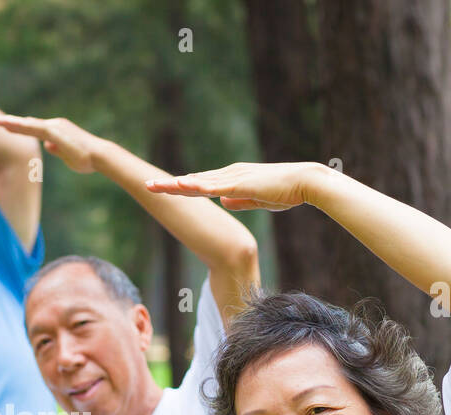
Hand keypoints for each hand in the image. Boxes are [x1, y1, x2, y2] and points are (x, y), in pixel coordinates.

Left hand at [0, 115, 98, 173]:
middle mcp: (54, 126)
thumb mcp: (67, 156)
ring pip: (29, 124)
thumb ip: (56, 149)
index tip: (5, 127)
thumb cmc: (86, 159)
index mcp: (56, 132)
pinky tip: (9, 126)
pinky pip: (34, 128)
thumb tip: (47, 145)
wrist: (99, 156)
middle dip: (11, 123)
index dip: (19, 128)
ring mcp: (54, 127)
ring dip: (12, 123)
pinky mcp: (55, 131)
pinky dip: (21, 126)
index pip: (33, 130)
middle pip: (28, 124)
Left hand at [145, 161, 324, 210]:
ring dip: (175, 184)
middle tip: (145, 184)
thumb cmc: (285, 192)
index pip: (199, 184)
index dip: (179, 187)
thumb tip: (222, 203)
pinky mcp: (241, 183)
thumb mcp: (257, 200)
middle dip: (168, 184)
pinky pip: (214, 186)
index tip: (161, 189)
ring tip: (153, 185)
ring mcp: (233, 177)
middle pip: (192, 180)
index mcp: (231, 178)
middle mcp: (228, 174)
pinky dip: (197, 186)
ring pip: (198, 182)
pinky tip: (181, 186)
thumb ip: (239, 201)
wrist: (305, 182)